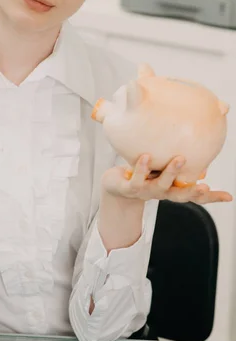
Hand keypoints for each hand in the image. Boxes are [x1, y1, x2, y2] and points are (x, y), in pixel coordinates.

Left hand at [102, 154, 232, 204]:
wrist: (115, 185)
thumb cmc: (144, 174)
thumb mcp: (162, 167)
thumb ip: (179, 159)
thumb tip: (199, 142)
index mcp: (173, 189)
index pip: (196, 197)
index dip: (212, 198)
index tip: (229, 196)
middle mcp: (162, 192)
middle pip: (181, 195)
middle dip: (193, 192)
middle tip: (204, 186)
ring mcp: (146, 192)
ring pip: (161, 185)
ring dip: (171, 172)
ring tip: (180, 159)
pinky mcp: (130, 188)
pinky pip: (137, 179)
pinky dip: (142, 168)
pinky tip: (146, 156)